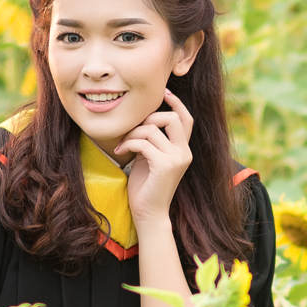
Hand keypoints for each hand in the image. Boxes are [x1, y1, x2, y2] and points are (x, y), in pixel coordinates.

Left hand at [113, 89, 194, 221]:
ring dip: (132, 133)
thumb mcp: (150, 157)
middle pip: (172, 117)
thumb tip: (143, 117)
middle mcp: (185, 153)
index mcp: (183, 150)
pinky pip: (143, 142)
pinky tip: (119, 151)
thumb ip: (153, 139)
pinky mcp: (165, 165)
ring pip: (152, 129)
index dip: (176, 103)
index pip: (186, 119)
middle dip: (148, 117)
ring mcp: (177, 159)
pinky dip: (128, 144)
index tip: (164, 92)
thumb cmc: (146, 186)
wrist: (149, 214)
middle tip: (133, 130)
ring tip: (122, 144)